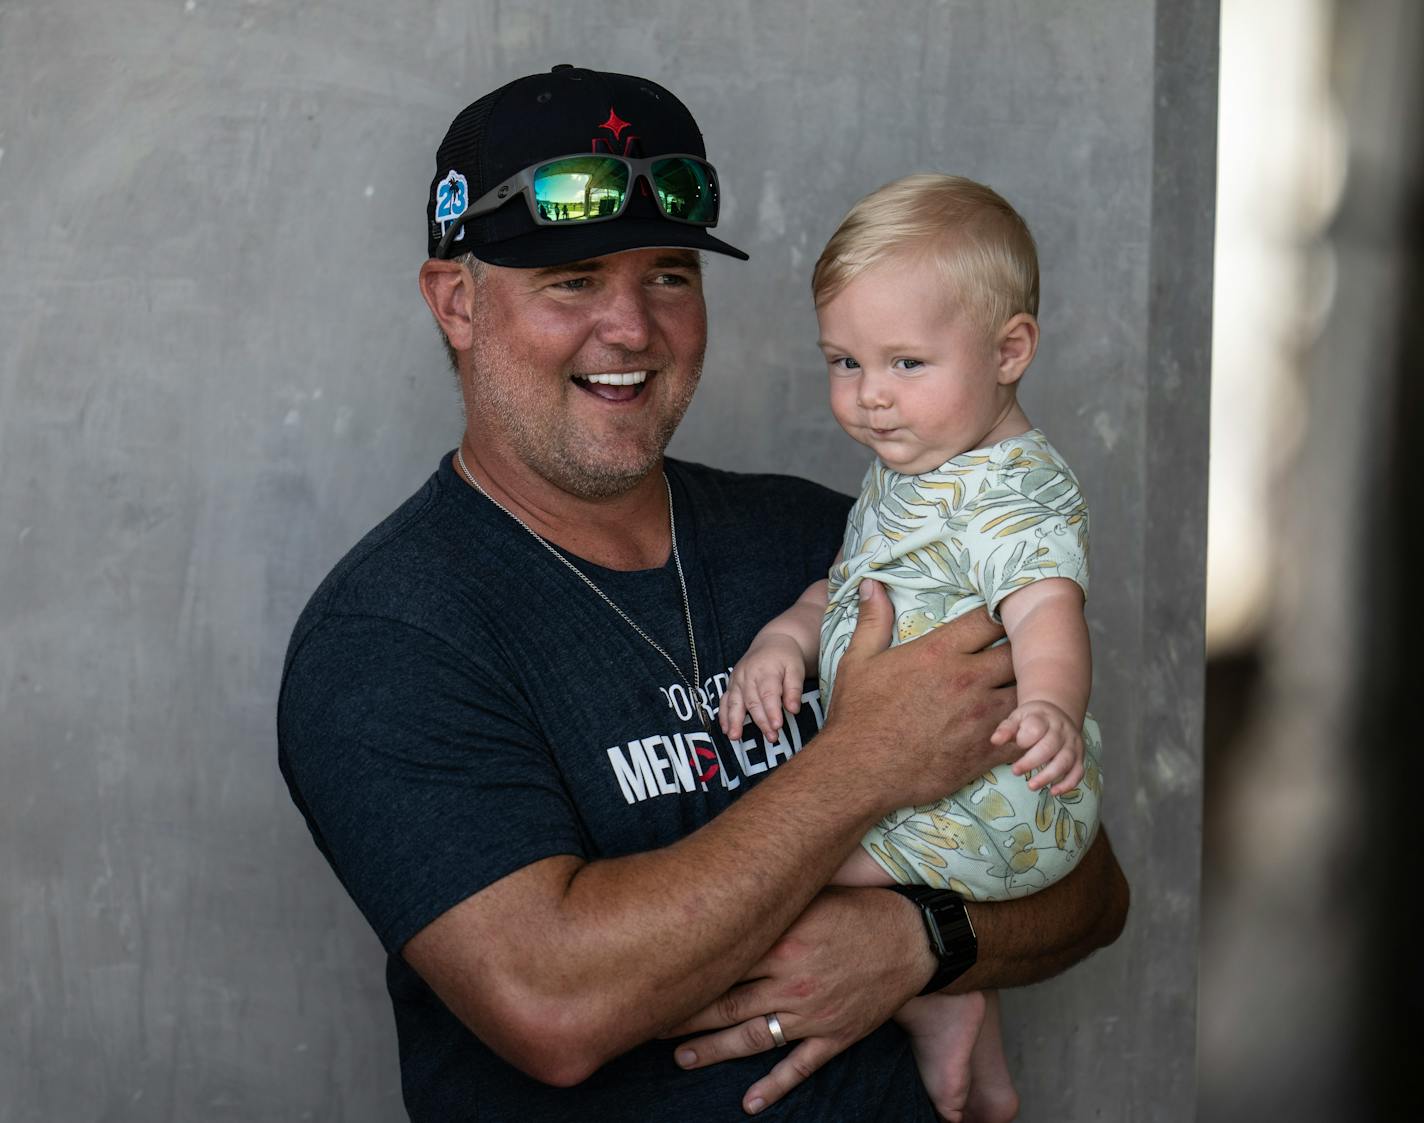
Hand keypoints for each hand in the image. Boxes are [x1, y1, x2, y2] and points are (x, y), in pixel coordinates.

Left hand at [664, 887, 932, 1114]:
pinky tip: (749, 1103)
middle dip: (686, 1018)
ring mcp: (813, 1014)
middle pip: (727, 1005)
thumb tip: (723, 895)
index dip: (686, 976)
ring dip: (714, 1051)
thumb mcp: (810, 898)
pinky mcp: (836, 1036)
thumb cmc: (858, 909)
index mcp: (783, 943)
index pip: (722, 965)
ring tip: (682, 1059)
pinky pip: (799, 1067)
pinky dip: (773, 1087)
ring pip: (753, 1039)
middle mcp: (792, 982)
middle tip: (650, 1025)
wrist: (913, 938)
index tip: (656, 979)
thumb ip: (770, 907)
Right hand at [719, 633, 805, 743]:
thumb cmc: (786, 658)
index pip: (768, 694)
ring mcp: (737, 680)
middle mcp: (748, 675)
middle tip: (771, 738)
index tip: (777, 726)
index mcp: (766, 670)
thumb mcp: (796, 668)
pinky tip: (725, 729)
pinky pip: (724, 700)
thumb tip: (793, 709)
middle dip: (760, 721)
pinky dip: (723, 715)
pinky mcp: (731, 684)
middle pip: (753, 701)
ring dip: (734, 721)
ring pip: (735, 702)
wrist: (772, 642)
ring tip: (735, 737)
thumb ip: (794, 689)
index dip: (772, 711)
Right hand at [824, 580, 1017, 810]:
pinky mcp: (987, 750)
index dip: (999, 616)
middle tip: (1024, 651)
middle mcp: (967, 679)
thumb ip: (873, 620)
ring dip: (1029, 687)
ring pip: (1029, 691)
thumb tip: (871, 583)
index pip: (988, 620)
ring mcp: (981, 716)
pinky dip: (1030, 725)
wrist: (859, 772)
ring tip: (1031, 686)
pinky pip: (1026, 732)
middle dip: (1022, 650)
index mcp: (939, 652)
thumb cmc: (857, 716)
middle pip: (1018, 652)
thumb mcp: (857, 661)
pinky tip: (1028, 723)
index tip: (1001, 619)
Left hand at [993, 699, 1083, 794]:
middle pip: (1050, 747)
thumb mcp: (1017, 718)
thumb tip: (995, 741)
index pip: (1036, 728)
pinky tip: (1054, 792)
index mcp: (1044, 718)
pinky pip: (1078, 772)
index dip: (1024, 739)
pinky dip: (1068, 784)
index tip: (1016, 744)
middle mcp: (1062, 730)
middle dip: (1031, 762)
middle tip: (1015, 771)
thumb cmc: (1032, 719)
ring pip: (1065, 761)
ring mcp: (1073, 744)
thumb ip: (1006, 729)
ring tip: (1031, 786)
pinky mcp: (1080, 756)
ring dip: (1048, 776)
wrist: (1056, 715)